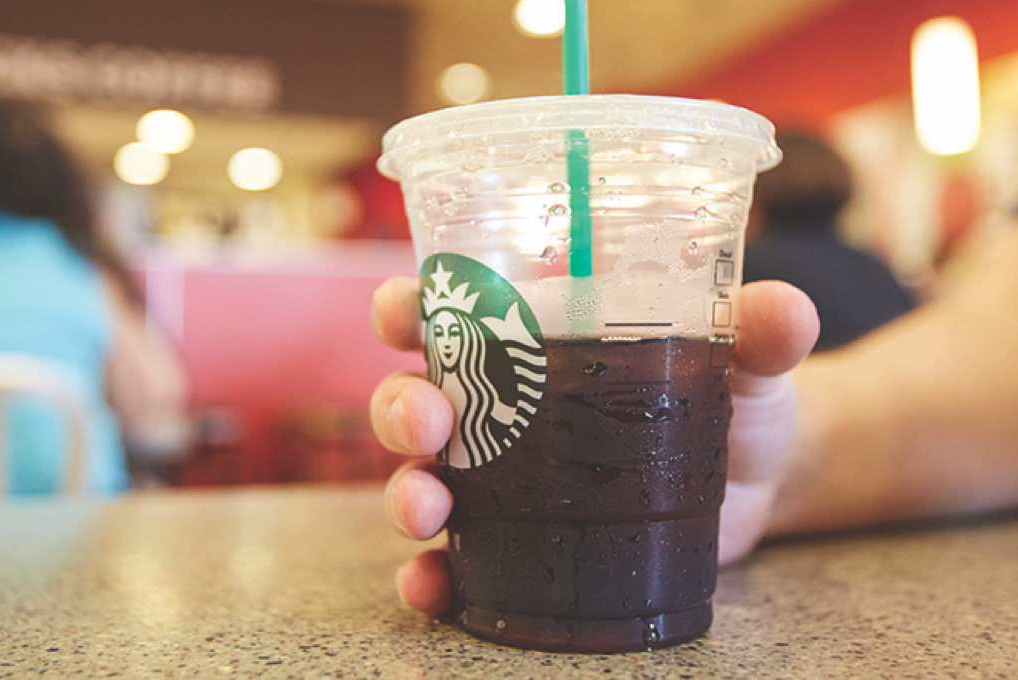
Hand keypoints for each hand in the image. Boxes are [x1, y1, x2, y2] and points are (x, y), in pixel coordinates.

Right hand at [370, 277, 818, 615]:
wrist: (756, 484)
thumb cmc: (734, 400)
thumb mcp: (745, 361)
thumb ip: (760, 333)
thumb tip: (785, 311)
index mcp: (539, 340)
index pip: (457, 310)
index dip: (411, 306)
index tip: (401, 311)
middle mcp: (504, 406)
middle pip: (419, 395)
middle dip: (402, 406)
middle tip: (428, 423)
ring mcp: (505, 480)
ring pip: (422, 476)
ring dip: (404, 491)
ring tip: (427, 510)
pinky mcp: (522, 542)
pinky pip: (458, 560)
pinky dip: (433, 574)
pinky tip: (435, 587)